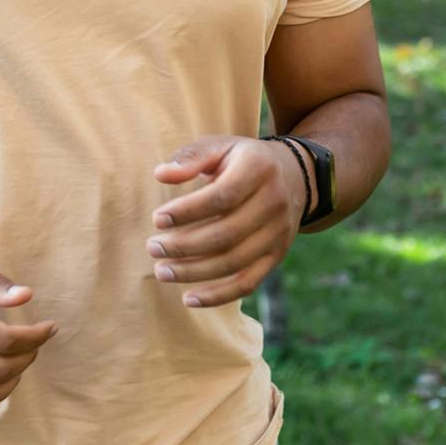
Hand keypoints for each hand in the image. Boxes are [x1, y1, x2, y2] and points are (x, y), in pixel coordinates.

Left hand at [148, 135, 306, 308]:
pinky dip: (218, 296)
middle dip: (185, 245)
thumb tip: (161, 175)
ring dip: (194, 272)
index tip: (157, 219)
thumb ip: (190, 157)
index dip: (188, 211)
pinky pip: (248, 283)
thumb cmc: (241, 160)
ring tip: (162, 271)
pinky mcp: (277, 256)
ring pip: (235, 262)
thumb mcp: (220, 146)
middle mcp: (274, 202)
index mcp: (258, 169)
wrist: (292, 176)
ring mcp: (278, 233)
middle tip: (153, 248)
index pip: (222, 196)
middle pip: (227, 234)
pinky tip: (189, 298)